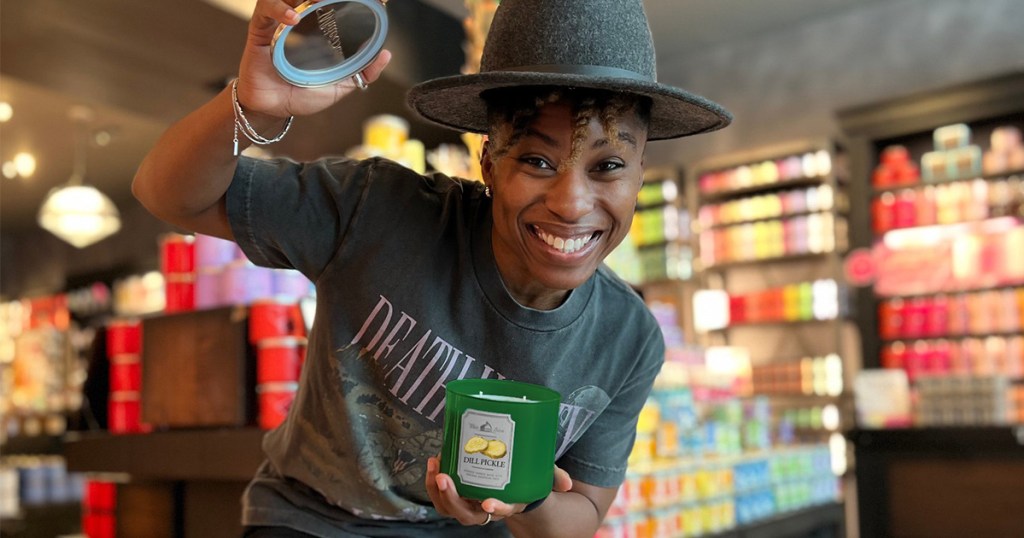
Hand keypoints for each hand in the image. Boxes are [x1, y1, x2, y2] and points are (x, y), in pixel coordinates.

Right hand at [236, 0, 391, 117]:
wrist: (273, 110)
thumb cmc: (302, 95)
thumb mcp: (339, 85)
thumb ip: (363, 72)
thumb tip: (386, 54)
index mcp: (317, 29)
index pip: (328, 3)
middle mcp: (298, 21)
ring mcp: (278, 24)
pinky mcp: (260, 31)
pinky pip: (265, 11)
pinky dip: (279, 10)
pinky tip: (293, 18)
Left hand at [425, 456, 572, 525]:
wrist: (512, 485)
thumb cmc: (526, 478)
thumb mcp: (542, 475)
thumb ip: (554, 477)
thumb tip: (568, 483)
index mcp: (509, 504)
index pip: (503, 510)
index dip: (496, 508)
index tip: (488, 503)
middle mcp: (486, 508)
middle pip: (466, 515)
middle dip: (453, 499)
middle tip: (445, 477)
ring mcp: (469, 503)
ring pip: (449, 508)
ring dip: (437, 490)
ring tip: (435, 465)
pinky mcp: (458, 493)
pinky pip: (442, 496)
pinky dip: (434, 482)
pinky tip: (435, 461)